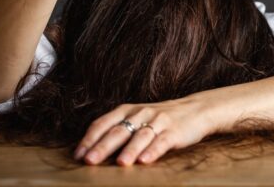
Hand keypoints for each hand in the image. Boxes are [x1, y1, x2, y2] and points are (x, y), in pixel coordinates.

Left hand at [73, 96, 216, 165]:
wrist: (195, 110)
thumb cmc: (160, 119)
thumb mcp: (137, 118)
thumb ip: (118, 129)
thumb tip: (92, 150)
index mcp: (127, 110)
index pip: (103, 123)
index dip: (90, 139)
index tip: (78, 155)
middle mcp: (140, 113)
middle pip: (118, 131)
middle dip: (103, 146)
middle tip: (90, 161)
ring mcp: (158, 121)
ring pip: (140, 136)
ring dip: (129, 150)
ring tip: (120, 163)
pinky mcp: (174, 131)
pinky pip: (162, 141)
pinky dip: (152, 151)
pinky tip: (145, 161)